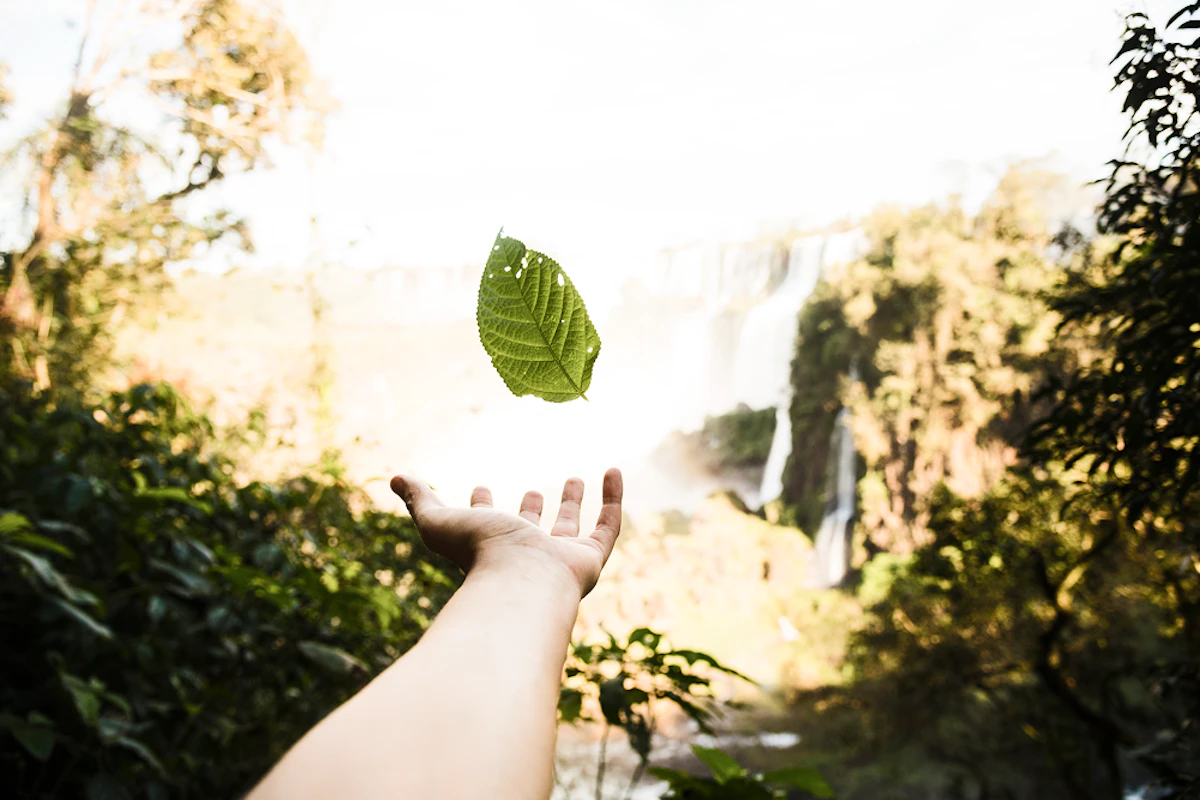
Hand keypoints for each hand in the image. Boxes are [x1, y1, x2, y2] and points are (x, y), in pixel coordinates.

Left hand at [389, 469, 623, 598]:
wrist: (519, 581)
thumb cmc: (477, 553)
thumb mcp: (438, 521)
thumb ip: (420, 499)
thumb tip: (395, 477)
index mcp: (489, 549)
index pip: (484, 527)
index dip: (480, 507)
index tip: (479, 486)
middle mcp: (524, 556)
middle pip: (530, 532)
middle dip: (532, 510)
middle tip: (535, 490)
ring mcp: (559, 560)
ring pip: (569, 530)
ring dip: (571, 504)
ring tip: (574, 477)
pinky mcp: (590, 560)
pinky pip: (608, 526)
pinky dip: (613, 498)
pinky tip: (614, 471)